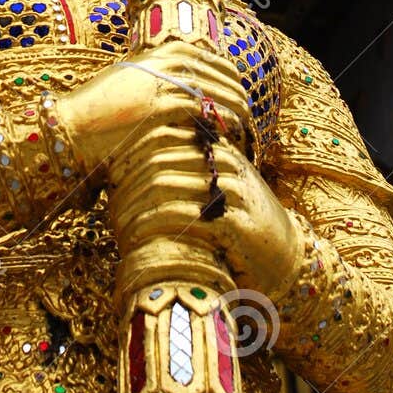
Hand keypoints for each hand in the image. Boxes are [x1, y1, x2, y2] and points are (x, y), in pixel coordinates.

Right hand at [55, 40, 250, 175]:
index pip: (212, 59)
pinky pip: (206, 113)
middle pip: (221, 75)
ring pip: (219, 94)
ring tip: (244, 129)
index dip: (230, 77)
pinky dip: (223, 123)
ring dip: (237, 112)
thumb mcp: (130, 83)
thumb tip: (187, 88)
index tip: (239, 93)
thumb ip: (157, 79)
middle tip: (248, 115)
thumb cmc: (97, 111)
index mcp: (159, 52)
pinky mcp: (163, 106)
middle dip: (239, 96)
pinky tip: (230, 135)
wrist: (71, 128)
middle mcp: (165, 61)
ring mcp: (165, 82)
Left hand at [107, 135, 303, 299]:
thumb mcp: (215, 188)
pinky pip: (182, 216)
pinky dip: (153, 225)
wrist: (286, 257)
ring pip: (166, 185)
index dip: (131, 153)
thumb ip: (185, 169)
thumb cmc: (240, 221)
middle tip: (106, 199)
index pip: (163, 135)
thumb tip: (131, 162)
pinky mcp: (234, 222)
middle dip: (127, 180)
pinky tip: (134, 237)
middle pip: (159, 158)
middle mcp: (224, 162)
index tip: (107, 172)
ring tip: (116, 222)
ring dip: (134, 205)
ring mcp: (231, 190)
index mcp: (217, 146)